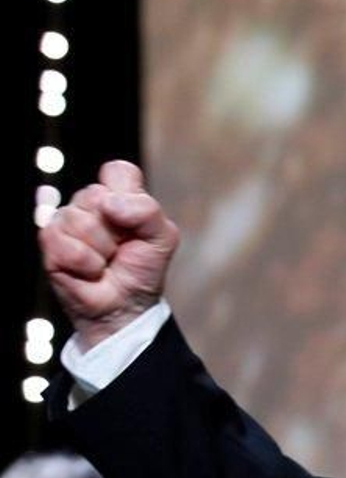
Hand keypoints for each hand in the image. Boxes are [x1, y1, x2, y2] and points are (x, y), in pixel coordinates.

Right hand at [39, 160, 180, 348]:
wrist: (126, 306)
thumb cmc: (143, 270)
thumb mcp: (162, 238)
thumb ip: (146, 211)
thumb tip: (108, 203)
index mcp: (118, 195)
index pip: (117, 171)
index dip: (128, 195)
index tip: (137, 223)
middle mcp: (89, 203)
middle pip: (96, 195)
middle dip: (117, 230)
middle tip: (121, 249)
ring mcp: (66, 221)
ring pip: (79, 219)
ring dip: (101, 249)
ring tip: (105, 262)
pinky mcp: (50, 243)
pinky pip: (63, 242)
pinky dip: (85, 263)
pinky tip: (90, 271)